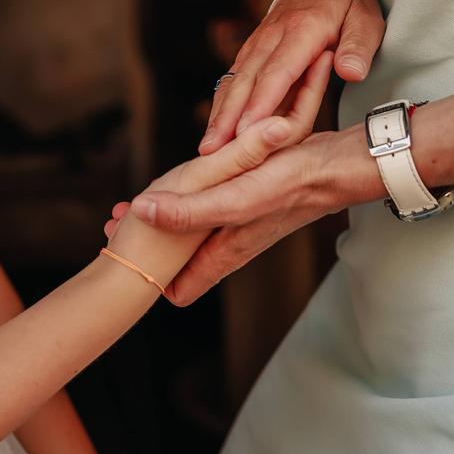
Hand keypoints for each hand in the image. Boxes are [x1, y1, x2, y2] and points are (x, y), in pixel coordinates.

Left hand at [104, 53, 337, 300]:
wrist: (339, 165)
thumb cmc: (293, 184)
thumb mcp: (237, 198)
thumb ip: (191, 211)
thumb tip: (143, 213)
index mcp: (226, 251)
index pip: (180, 288)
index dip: (146, 275)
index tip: (119, 252)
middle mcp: (231, 242)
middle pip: (179, 260)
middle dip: (144, 244)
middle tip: (113, 220)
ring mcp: (239, 223)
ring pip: (189, 233)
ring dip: (158, 221)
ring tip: (126, 206)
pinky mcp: (246, 199)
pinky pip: (204, 208)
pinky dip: (181, 199)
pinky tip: (172, 182)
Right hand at [198, 0, 383, 152]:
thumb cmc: (350, 2)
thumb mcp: (367, 20)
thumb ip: (358, 47)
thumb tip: (351, 73)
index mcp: (302, 29)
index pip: (277, 72)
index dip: (260, 104)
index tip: (246, 131)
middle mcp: (272, 35)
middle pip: (247, 80)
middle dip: (228, 117)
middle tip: (213, 149)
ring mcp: (259, 41)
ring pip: (235, 79)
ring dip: (219, 112)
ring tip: (207, 146)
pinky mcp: (253, 47)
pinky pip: (234, 75)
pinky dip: (223, 101)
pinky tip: (215, 125)